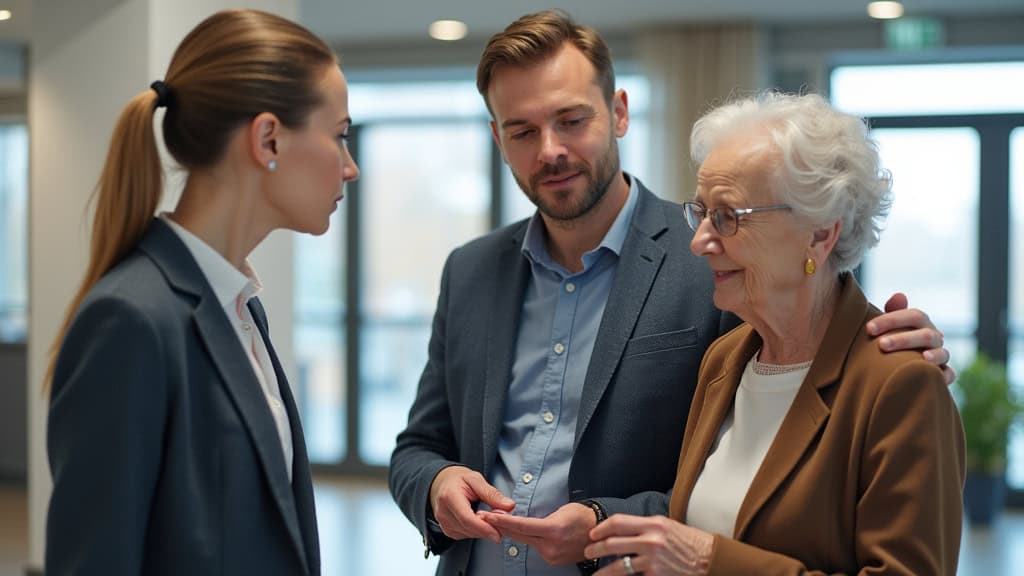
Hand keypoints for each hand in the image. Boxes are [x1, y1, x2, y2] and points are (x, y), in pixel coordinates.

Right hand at [429, 466, 514, 542]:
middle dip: (488, 528)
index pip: (467, 518)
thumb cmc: (459, 480)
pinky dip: (476, 530)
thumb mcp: (476, 479)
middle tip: (502, 520)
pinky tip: (480, 520)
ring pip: (469, 534)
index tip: (499, 533)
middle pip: (469, 528)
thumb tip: (509, 506)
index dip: (484, 528)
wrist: (443, 483)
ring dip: (483, 529)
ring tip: (490, 516)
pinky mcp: (447, 530)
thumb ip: (492, 494)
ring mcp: (444, 523)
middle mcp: (443, 512)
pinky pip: (466, 535)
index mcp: (449, 497)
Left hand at [477, 502, 595, 564]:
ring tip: (501, 521)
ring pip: (527, 542)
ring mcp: (552, 556)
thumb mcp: (562, 510)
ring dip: (514, 532)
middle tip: (485, 517)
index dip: (503, 521)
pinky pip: (537, 547)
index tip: (488, 516)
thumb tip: (521, 522)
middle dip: (502, 526)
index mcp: (554, 529)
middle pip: (520, 536)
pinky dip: (529, 540)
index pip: (522, 526)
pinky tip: (521, 532)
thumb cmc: (583, 515)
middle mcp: (551, 545)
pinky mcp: (554, 560)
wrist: (601, 532)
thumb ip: (541, 518)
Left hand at [584, 514, 712, 575]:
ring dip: (603, 572)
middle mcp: (651, 541)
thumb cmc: (691, 541)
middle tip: (587, 553)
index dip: (601, 529)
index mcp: (653, 524)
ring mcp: (653, 561)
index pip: (618, 523)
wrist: (711, 560)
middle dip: (595, 550)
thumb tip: (622, 531)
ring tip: (595, 575)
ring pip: (619, 567)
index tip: (593, 534)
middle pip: (612, 544)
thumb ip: (645, 527)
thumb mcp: (667, 526)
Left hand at [867, 292, 954, 384]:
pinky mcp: (943, 373)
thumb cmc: (892, 340)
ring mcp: (940, 355)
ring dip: (933, 355)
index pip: (913, 316)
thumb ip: (893, 311)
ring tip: (922, 358)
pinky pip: (949, 374)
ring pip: (941, 353)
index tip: (869, 328)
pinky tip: (935, 378)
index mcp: (921, 323)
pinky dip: (944, 376)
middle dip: (904, 339)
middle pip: (926, 335)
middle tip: (882, 345)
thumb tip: (899, 295)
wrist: (900, 365)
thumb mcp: (890, 326)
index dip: (891, 320)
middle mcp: (934, 337)